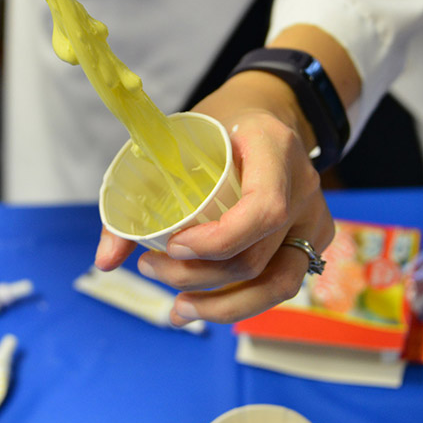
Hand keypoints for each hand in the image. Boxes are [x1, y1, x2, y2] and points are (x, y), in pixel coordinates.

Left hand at [94, 71, 336, 326]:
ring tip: (179, 309)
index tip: (174, 246)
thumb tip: (106, 260)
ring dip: (223, 305)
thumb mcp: (178, 138)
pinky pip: (282, 282)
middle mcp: (303, 185)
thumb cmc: (216, 124)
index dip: (219, 240)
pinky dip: (241, 302)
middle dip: (198, 275)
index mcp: (274, 147)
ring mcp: (314, 215)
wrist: (264, 113)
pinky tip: (203, 305)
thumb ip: (139, 192)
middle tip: (150, 268)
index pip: (262, 209)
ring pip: (278, 283)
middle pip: (257, 255)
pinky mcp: (316, 237)